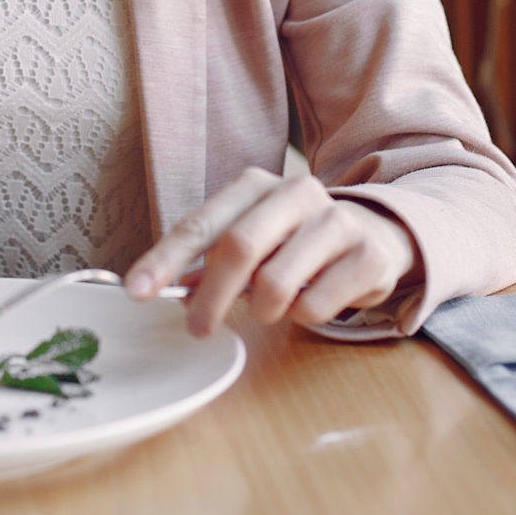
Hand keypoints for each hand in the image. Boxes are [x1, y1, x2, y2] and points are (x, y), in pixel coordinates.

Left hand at [125, 167, 419, 336]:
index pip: (200, 224)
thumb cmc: (297, 241)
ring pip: (277, 282)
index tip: (137, 291)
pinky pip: (316, 305)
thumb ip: (212, 259)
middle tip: (198, 328)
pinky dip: (303, 317)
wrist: (378, 234)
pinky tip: (311, 302)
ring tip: (270, 309)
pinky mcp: (367, 255)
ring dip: (263, 310)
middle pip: (238, 247)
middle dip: (211, 296)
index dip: (165, 260)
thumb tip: (174, 288)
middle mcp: (296, 193)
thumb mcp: (253, 239)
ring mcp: (336, 221)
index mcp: (255, 186)